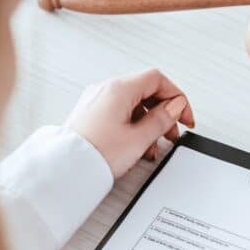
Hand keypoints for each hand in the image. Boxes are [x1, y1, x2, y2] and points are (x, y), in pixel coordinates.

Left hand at [64, 69, 194, 178]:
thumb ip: (161, 120)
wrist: (66, 170)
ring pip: (133, 105)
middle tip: (172, 133)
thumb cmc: (95, 154)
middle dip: (163, 113)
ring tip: (153, 146)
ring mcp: (96, 101)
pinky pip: (119, 113)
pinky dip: (133, 126)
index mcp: (118, 89)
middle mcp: (105, 90)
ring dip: (149, 123)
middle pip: (145, 91)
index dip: (176, 97)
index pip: (157, 79)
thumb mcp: (138, 139)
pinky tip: (136, 146)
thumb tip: (174, 107)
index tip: (184, 116)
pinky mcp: (91, 115)